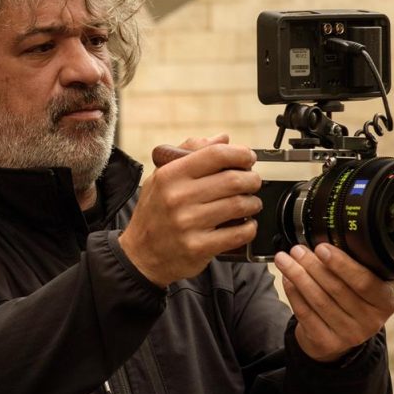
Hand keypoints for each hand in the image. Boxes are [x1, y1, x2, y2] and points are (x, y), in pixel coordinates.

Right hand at [118, 140, 262, 286]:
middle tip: (253, 182)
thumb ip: (189, 154)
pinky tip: (247, 224)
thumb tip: (222, 139)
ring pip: (239, 205)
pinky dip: (249, 228)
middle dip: (251, 179)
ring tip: (251, 203)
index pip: (215, 155)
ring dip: (253, 203)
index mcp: (170, 175)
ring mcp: (188, 224)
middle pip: (233, 180)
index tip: (248, 158)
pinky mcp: (198, 247)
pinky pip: (237, 234)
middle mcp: (178, 198)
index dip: (240, 154)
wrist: (140, 255)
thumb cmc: (154, 213)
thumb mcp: (161, 178)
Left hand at [275, 244, 393, 362]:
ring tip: (285, 260)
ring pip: (318, 300)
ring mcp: (349, 334)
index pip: (364, 281)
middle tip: (297, 250)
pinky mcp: (327, 342)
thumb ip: (359, 265)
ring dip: (298, 276)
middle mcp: (371, 321)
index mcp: (385, 302)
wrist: (341, 334)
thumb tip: (330, 240)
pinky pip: (305, 314)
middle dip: (312, 265)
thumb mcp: (368, 283)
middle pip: (336, 289)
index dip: (341, 264)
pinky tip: (286, 278)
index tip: (321, 248)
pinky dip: (293, 293)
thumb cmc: (354, 299)